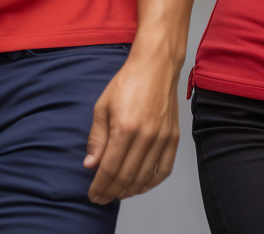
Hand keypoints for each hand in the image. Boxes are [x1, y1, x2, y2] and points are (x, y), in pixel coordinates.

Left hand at [83, 50, 179, 203]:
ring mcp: (162, 137)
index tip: (93, 195)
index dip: (100, 186)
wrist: (156, 65)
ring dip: (129, 191)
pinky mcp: (173, 137)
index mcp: (124, 127)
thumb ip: (97, 138)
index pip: (109, 168)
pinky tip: (141, 185)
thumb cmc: (128, 82)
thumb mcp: (103, 106)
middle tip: (102, 198)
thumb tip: (91, 164)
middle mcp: (145, 136)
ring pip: (144, 177)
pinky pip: (164, 169)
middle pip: (126, 177)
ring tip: (117, 193)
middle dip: (111, 192)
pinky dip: (152, 183)